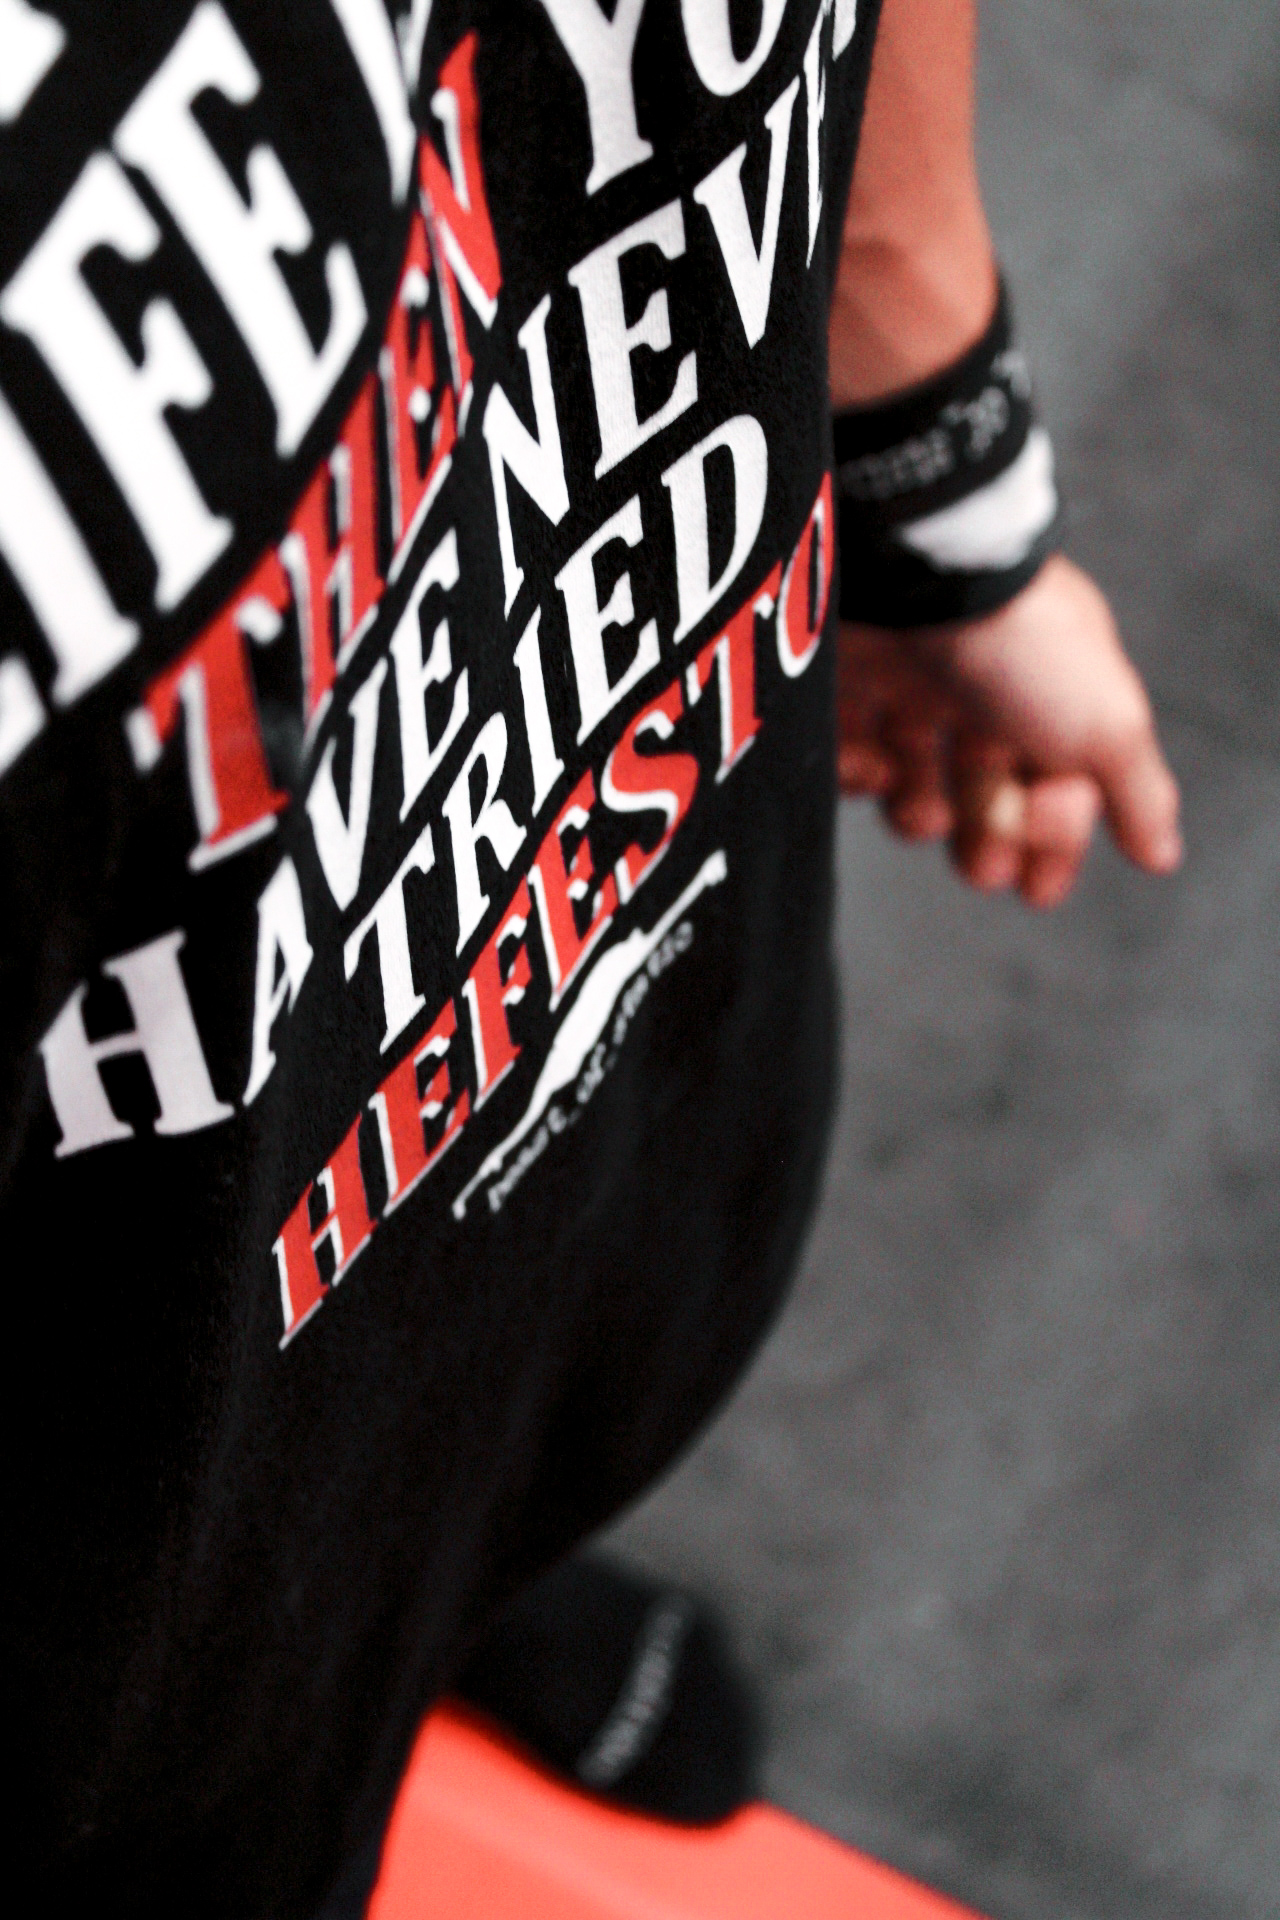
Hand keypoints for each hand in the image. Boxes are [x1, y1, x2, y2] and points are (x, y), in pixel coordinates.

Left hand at [837, 555, 1182, 908]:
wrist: (918, 571)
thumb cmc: (1023, 646)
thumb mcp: (1107, 723)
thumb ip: (1137, 791)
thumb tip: (1161, 852)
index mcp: (1052, 695)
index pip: (1061, 788)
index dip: (1053, 845)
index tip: (1038, 890)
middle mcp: (982, 690)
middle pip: (983, 795)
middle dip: (988, 844)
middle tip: (986, 868)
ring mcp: (909, 686)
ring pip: (912, 785)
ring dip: (922, 817)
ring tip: (928, 811)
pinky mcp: (842, 684)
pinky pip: (848, 757)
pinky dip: (863, 776)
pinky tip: (878, 765)